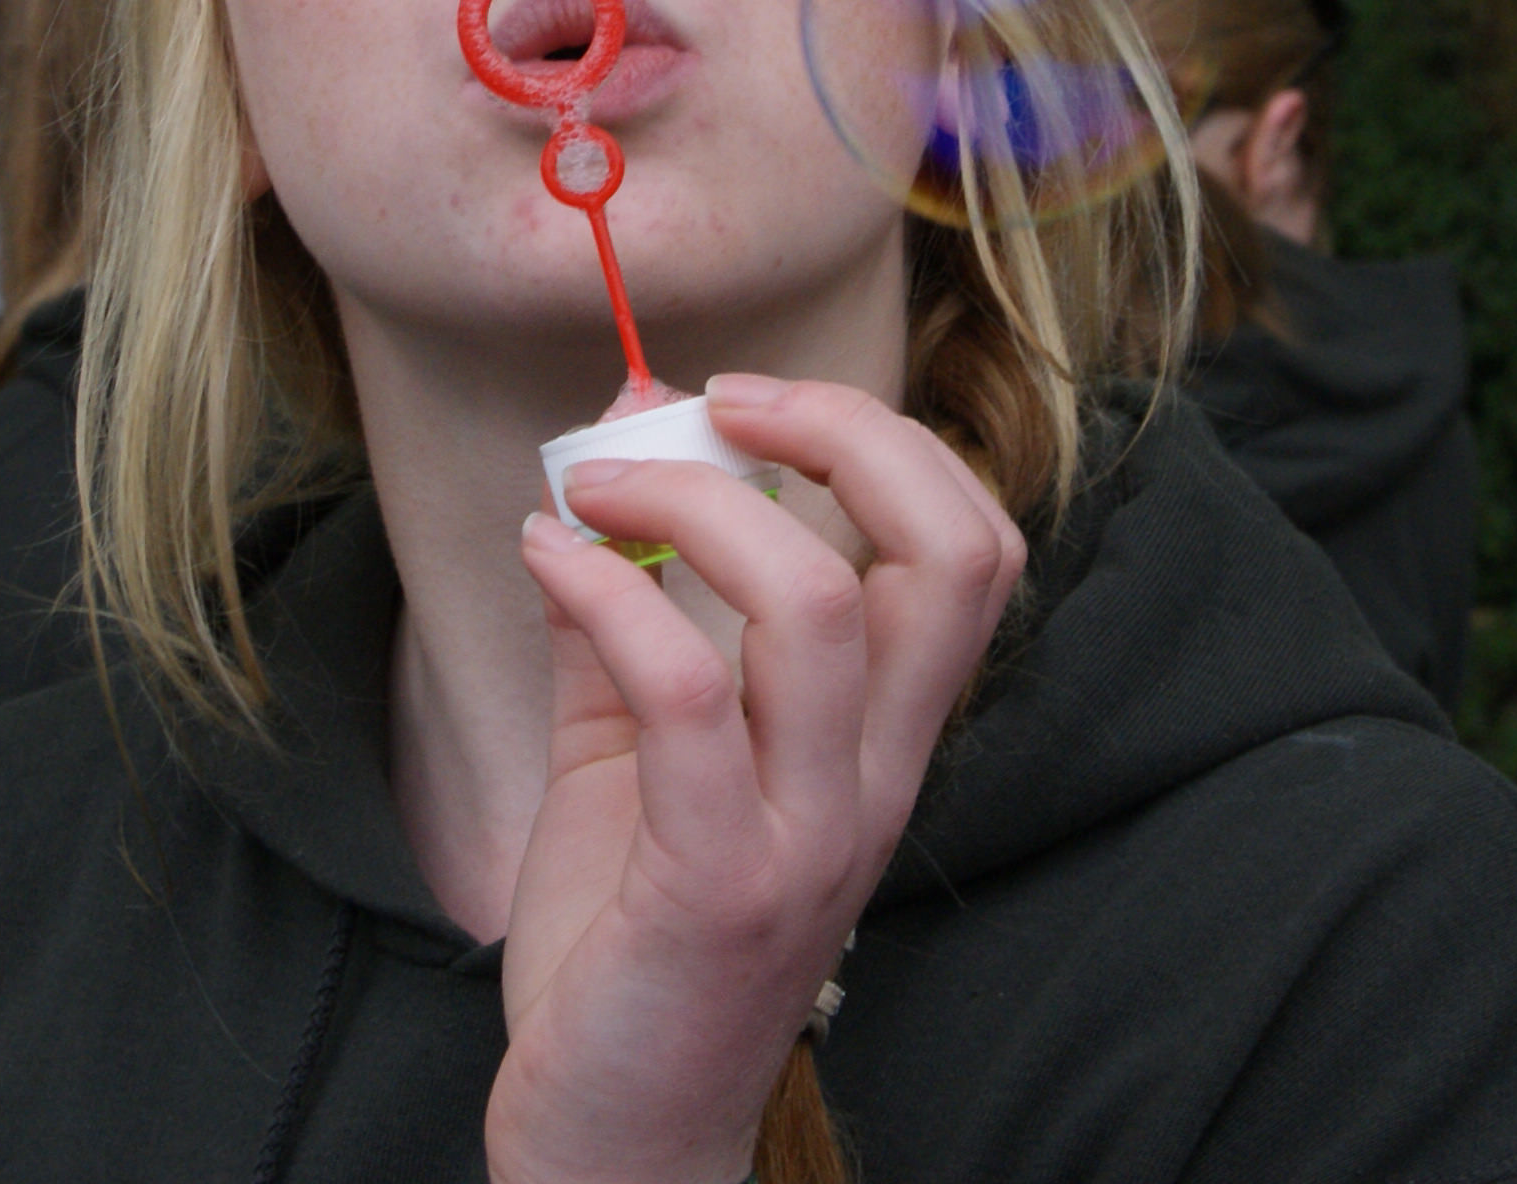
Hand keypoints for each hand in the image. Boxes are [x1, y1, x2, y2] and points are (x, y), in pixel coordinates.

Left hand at [487, 375, 1023, 1183]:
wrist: (610, 1140)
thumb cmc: (626, 947)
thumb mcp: (629, 759)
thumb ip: (623, 624)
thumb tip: (592, 473)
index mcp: (879, 742)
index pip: (972, 549)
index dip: (886, 439)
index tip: (751, 406)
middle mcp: (875, 780)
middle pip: (954, 552)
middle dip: (846, 431)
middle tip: (717, 405)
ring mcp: (808, 834)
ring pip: (821, 606)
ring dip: (694, 501)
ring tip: (593, 488)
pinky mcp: (718, 884)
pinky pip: (686, 696)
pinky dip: (605, 593)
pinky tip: (545, 561)